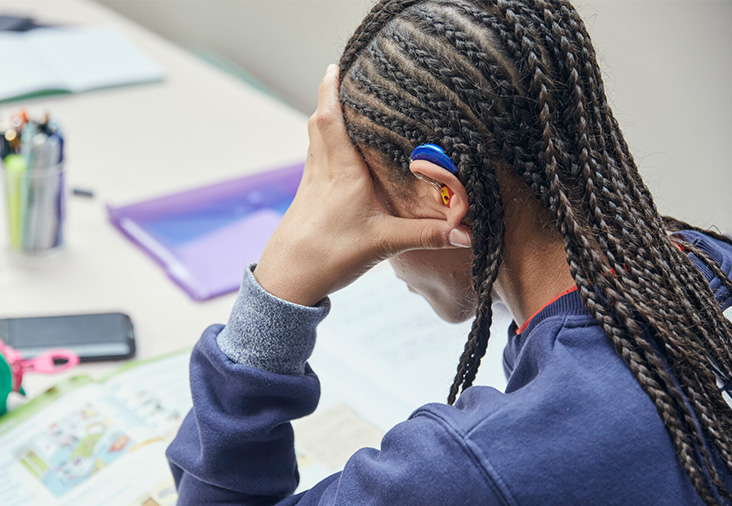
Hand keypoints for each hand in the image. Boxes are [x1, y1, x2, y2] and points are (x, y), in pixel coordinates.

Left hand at [253, 64, 468, 305]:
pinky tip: (338, 153)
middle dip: (330, 97)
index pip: (331, 119)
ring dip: (326, 119)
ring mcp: (311, 184)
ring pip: (315, 140)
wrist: (287, 279)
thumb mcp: (384, 243)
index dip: (332, 91)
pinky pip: (315, 160)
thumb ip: (426, 234)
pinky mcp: (307, 199)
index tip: (336, 66)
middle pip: (319, 123)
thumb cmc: (329, 255)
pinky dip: (324, 144)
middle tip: (344, 75)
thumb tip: (468, 232)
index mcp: (341, 171)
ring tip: (343, 104)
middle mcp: (322, 171)